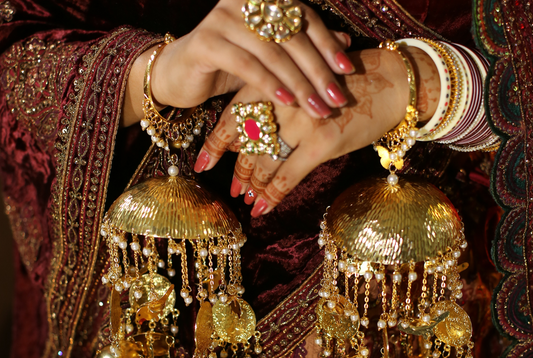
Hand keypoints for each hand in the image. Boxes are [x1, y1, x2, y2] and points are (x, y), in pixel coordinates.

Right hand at [122, 0, 354, 125]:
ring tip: (317, 108)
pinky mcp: (206, 41)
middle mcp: (243, 1)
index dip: (327, 44)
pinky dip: (269, 84)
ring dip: (298, 83)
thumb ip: (303, 48)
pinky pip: (247, 64)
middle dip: (317, 71)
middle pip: (291, 36)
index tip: (347, 71)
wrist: (178, 76)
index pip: (303, 19)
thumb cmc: (227, 66)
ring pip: (272, 52)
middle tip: (336, 99)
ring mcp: (222, 17)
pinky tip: (287, 102)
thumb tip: (345, 44)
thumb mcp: (269, 58)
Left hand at [196, 46, 439, 215]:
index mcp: (274, 81)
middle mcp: (283, 99)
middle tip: (233, 189)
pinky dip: (272, 195)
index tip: (202, 165)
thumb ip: (273, 107)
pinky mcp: (323, 141)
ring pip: (264, 161)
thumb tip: (243, 140)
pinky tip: (262, 209)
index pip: (232, 116)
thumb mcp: (303, 86)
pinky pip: (288, 175)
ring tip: (246, 199)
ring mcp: (302, 120)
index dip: (215, 144)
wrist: (391, 82)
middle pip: (246, 143)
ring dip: (252, 185)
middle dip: (237, 170)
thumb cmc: (344, 86)